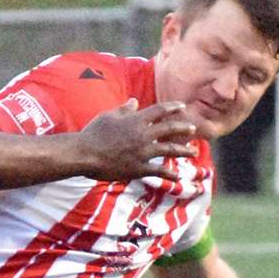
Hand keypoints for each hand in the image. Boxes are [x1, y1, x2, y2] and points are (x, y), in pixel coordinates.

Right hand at [77, 100, 197, 181]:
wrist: (84, 154)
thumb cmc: (93, 133)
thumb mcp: (108, 116)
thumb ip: (124, 109)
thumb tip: (135, 101)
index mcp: (136, 120)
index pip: (160, 110)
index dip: (173, 107)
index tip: (182, 106)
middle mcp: (143, 135)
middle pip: (170, 129)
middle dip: (183, 128)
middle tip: (193, 129)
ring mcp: (142, 152)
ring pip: (169, 149)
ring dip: (183, 150)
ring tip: (194, 151)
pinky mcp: (138, 168)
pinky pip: (158, 171)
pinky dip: (169, 173)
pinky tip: (177, 176)